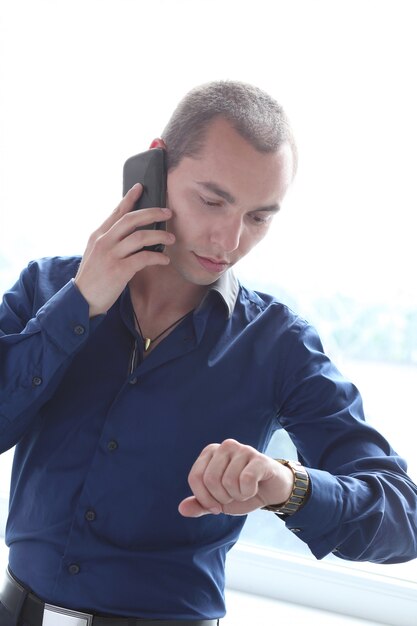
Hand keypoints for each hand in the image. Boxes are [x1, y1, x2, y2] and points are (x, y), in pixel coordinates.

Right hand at [74, 184, 174, 316]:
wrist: (81, 300)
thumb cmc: (93, 278)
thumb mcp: (95, 254)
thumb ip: (110, 242)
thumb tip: (132, 234)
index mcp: (98, 235)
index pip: (116, 212)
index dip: (129, 198)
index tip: (140, 187)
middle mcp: (103, 241)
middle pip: (131, 219)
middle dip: (153, 213)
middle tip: (168, 213)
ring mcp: (111, 255)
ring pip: (141, 237)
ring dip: (160, 237)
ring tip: (171, 239)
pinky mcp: (119, 270)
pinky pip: (144, 258)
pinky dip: (158, 258)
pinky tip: (164, 260)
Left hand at [178, 439, 293, 516]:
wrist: (271, 491)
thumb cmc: (242, 492)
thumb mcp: (218, 502)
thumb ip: (200, 504)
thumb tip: (181, 509)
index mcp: (210, 452)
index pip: (195, 478)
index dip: (204, 499)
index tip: (216, 505)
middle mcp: (225, 446)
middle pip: (210, 480)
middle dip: (221, 498)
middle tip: (233, 497)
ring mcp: (242, 449)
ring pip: (228, 481)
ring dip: (237, 496)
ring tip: (245, 491)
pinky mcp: (259, 458)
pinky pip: (246, 480)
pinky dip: (249, 492)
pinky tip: (255, 488)